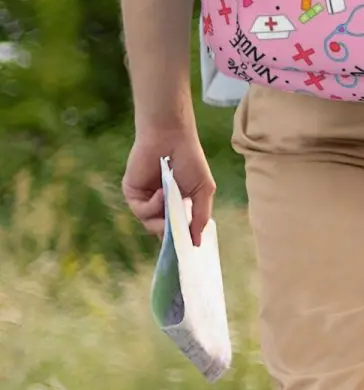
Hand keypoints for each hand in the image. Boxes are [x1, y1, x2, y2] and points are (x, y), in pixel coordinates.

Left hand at [123, 127, 214, 247]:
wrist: (171, 138)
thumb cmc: (191, 160)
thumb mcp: (203, 190)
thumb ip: (201, 217)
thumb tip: (197, 242)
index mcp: (177, 204)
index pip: (177, 229)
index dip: (180, 240)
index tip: (187, 251)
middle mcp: (160, 205)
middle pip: (162, 232)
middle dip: (171, 234)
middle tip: (178, 233)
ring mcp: (146, 200)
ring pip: (151, 224)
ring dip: (162, 217)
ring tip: (172, 201)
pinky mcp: (132, 194)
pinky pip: (141, 211)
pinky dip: (153, 206)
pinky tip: (161, 192)